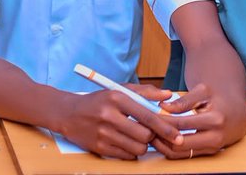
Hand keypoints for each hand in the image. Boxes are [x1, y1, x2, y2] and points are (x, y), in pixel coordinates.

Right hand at [54, 85, 183, 159]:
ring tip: (138, 138)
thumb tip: (168, 96)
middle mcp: (109, 116)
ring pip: (136, 148)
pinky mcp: (98, 147)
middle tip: (150, 133)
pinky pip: (125, 156)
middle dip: (152, 137)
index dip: (165, 128)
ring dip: (142, 146)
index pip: (147, 116)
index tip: (177, 136)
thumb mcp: (120, 90)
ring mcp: (103, 133)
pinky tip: (127, 143)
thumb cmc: (99, 100)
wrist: (68, 113)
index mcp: (117, 98)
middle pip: (144, 135)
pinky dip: (131, 153)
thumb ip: (146, 92)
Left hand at [149, 83, 245, 158]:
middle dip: (160, 136)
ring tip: (150, 135)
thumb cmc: (219, 97)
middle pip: (179, 143)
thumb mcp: (204, 91)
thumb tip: (163, 106)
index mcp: (215, 119)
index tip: (148, 116)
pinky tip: (161, 140)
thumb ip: (184, 100)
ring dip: (163, 146)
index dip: (162, 121)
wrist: (237, 113)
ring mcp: (212, 148)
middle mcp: (215, 137)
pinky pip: (185, 156)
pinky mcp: (208, 153)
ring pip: (180, 153)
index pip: (181, 123)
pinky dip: (171, 149)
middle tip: (146, 128)